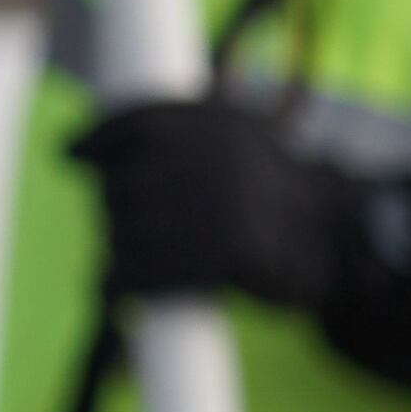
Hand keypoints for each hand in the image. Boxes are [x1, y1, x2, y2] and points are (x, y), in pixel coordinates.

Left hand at [72, 100, 360, 310]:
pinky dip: (115, 284)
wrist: (341, 243)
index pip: (128, 122)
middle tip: (126, 225)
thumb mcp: (235, 140)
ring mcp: (212, 207)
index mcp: (212, 122)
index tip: (69, 155)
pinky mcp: (216, 257)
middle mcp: (208, 158)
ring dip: (116, 250)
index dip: (93, 140)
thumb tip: (76, 149)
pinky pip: (139, 272)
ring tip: (128, 259)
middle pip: (118, 184)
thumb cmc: (276, 193)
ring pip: (122, 231)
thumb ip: (174, 134)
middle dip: (114, 208)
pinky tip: (110, 289)